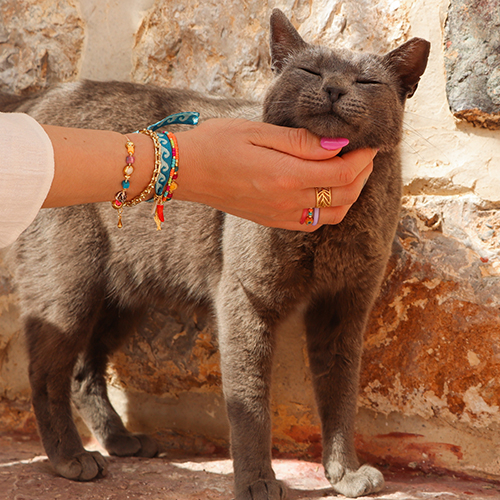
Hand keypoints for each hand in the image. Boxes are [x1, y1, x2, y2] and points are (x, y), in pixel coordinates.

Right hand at [175, 118, 375, 230]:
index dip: (363, 158)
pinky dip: (330, 208)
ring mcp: (280, 215)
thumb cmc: (216, 143)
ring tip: (349, 172)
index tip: (367, 143)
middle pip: (344, 195)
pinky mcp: (272, 220)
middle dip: (362, 174)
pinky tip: (325, 190)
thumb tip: (337, 144)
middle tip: (364, 154)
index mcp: (286, 176)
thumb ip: (301, 141)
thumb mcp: (259, 131)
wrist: (186, 171)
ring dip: (350, 194)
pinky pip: (312, 222)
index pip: (343, 172)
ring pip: (333, 214)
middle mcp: (287, 201)